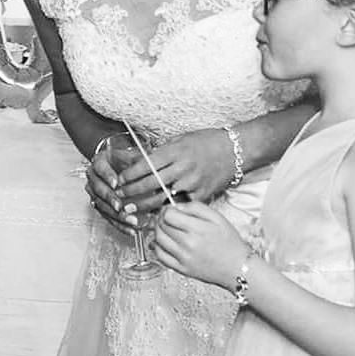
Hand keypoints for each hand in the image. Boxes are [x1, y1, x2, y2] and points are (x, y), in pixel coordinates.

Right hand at [85, 141, 142, 234]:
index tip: (116, 183)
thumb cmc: (127, 162)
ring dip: (116, 215)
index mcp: (100, 162)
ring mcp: (95, 192)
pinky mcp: (100, 205)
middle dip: (110, 199)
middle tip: (120, 206)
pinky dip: (119, 225)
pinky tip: (131, 230)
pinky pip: (108, 217)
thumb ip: (138, 161)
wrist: (120, 167)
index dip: (107, 176)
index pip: (100, 168)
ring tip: (130, 220)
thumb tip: (150, 168)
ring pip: (101, 205)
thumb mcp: (133, 156)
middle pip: (98, 188)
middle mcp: (94, 177)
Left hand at [116, 128, 234, 211]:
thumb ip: (159, 152)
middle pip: (151, 183)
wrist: (235, 151)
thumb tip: (136, 159)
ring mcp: (192, 183)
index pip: (146, 165)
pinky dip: (168, 210)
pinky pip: (181, 205)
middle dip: (132, 191)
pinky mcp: (202, 195)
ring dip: (145, 204)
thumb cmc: (205, 142)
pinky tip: (156, 214)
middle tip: (119, 198)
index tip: (119, 180)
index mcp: (174, 152)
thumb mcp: (179, 140)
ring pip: (163, 197)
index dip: (130, 174)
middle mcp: (182, 168)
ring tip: (131, 209)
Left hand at [153, 201, 247, 289]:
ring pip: (158, 239)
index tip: (170, 209)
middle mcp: (188, 245)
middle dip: (161, 218)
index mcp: (197, 230)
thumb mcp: (217, 217)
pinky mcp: (182, 269)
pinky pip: (160, 256)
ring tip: (166, 227)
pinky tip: (164, 242)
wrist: (239, 268)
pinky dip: (157, 246)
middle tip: (167, 217)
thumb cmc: (230, 243)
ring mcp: (183, 259)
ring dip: (158, 230)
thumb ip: (195, 207)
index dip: (166, 209)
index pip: (168, 215)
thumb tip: (176, 206)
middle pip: (161, 226)